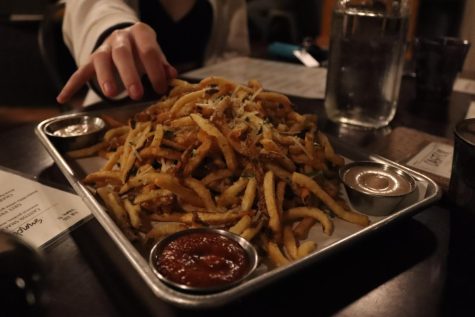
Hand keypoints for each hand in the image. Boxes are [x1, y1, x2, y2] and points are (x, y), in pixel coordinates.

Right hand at [57, 22, 176, 103]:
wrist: (127, 38)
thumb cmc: (145, 51)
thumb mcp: (156, 55)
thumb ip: (163, 65)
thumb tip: (172, 75)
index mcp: (140, 33)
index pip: (148, 50)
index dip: (155, 70)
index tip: (161, 88)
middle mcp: (120, 37)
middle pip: (122, 54)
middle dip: (130, 75)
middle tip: (137, 95)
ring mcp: (104, 47)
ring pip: (101, 59)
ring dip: (105, 77)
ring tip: (111, 95)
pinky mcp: (91, 59)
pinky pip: (80, 71)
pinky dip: (72, 85)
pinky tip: (63, 98)